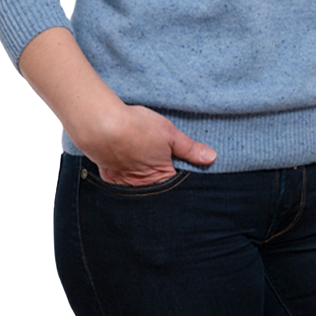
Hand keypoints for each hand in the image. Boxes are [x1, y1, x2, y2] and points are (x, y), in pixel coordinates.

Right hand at [85, 104, 216, 185]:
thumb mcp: (170, 134)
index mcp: (162, 177)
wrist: (103, 126)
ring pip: (138, 187)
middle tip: (158, 162)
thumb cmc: (138, 128)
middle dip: (161, 181)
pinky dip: (125, 174)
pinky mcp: (109, 177)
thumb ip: (190, 149)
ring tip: (142, 161)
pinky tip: (125, 161)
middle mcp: (143, 187)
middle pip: (157, 189)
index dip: (180, 176)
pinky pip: (121, 182)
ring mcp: (124, 184)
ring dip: (142, 179)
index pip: (177, 185)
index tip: (181, 168)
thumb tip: (211, 158)